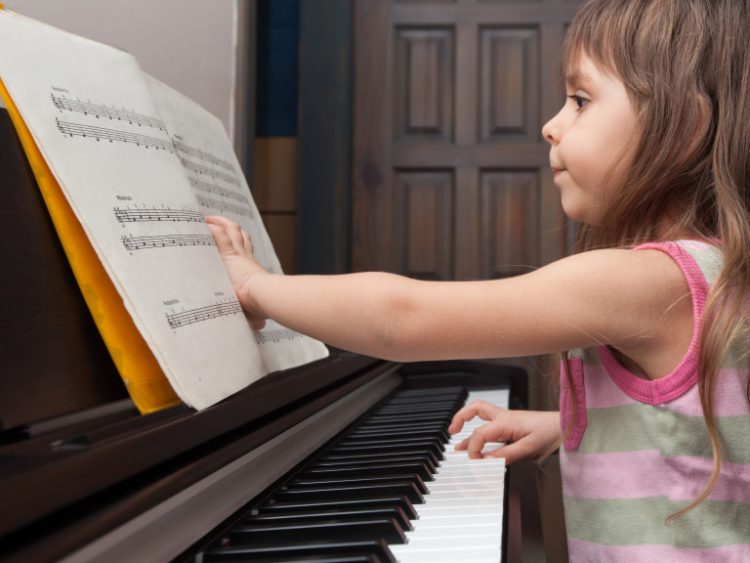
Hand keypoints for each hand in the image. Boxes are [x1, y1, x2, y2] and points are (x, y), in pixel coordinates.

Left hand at [206, 215, 268, 329]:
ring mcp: (238, 255)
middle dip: (228, 226)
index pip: (245, 247)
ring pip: (230, 231)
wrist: (264, 298)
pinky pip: (219, 235)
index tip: (229, 236)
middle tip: (215, 222)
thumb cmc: (260, 305)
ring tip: (207, 220)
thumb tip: (260, 326)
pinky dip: (211, 228)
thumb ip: (254, 317)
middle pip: (239, 234)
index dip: (238, 239)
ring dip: (219, 223)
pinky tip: (201, 224)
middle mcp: (246, 258)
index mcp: (251, 268)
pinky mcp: (230, 255)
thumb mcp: (255, 308)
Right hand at [448, 400, 559, 463]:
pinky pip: (491, 426)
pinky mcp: (514, 425)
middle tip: (452, 432)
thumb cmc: (552, 433)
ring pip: (481, 417)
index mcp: (505, 421)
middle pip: (475, 409)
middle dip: (460, 418)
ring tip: (457, 443)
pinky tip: (480, 447)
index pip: (479, 434)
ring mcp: (508, 420)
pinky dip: (481, 434)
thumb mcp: (529, 448)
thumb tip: (487, 460)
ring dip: (468, 426)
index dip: (472, 449)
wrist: (568, 426)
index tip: (474, 462)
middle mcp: (504, 417)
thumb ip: (506, 454)